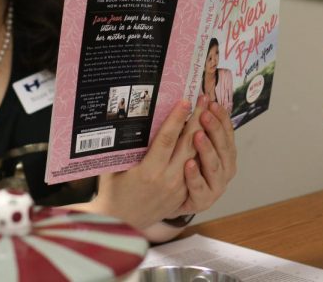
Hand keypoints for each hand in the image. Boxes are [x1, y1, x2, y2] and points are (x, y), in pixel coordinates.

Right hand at [90, 98, 208, 229]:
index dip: (177, 119)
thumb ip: (126, 145)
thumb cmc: (114, 190)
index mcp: (148, 171)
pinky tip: (206, 137)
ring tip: (208, 113)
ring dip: (204, 134)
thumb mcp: (115, 166)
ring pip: (195, 156)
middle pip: (187, 145)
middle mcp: (166, 179)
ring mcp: (178, 188)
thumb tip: (133, 118)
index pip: (167, 139)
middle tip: (203, 100)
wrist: (122, 222)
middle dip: (197, 120)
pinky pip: (196, 170)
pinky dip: (202, 152)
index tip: (185, 101)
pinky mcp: (183, 195)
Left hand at [178, 100, 236, 213]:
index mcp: (226, 154)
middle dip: (215, 129)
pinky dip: (195, 176)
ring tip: (198, 135)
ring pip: (214, 166)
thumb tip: (196, 100)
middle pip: (224, 147)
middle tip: (204, 114)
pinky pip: (199, 188)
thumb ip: (197, 129)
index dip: (221, 117)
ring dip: (207, 149)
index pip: (228, 132)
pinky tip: (188, 165)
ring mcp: (216, 187)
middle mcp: (225, 170)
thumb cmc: (183, 168)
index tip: (211, 103)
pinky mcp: (202, 201)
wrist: (169, 200)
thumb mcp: (192, 146)